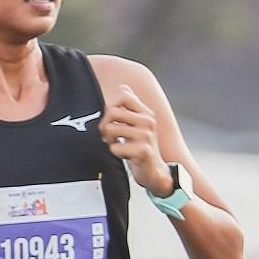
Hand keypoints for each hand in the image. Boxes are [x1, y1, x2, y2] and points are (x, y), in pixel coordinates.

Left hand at [101, 81, 171, 195]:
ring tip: (119, 146)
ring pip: (110, 129)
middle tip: (110, 137)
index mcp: (145, 112)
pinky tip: (126, 156)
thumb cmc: (140, 147)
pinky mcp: (143, 150)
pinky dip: (115, 153)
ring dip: (109, 141)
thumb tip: (123, 87)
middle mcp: (148, 121)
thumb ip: (130, 107)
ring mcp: (146, 135)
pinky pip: (115, 147)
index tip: (112, 120)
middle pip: (111, 111)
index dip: (110, 106)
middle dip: (104, 126)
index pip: (123, 95)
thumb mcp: (137, 124)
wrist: (155, 171)